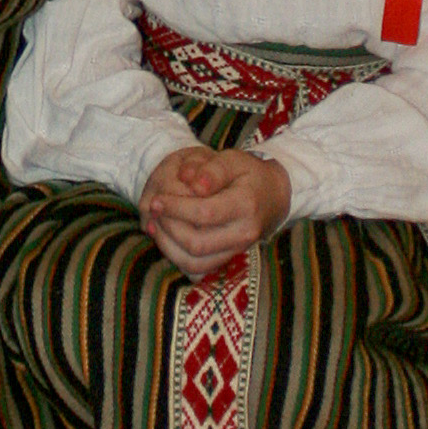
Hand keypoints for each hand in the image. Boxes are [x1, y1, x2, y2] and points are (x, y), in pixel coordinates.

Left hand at [138, 145, 291, 280]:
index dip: (176, 208)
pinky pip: (198, 269)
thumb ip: (212, 168)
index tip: (157, 199)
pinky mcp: (229, 259)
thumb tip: (191, 182)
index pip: (204, 214)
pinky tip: (166, 237)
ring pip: (195, 262)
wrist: (274, 196)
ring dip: (168, 246)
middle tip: (154, 210)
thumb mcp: (233, 160)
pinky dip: (177, 257)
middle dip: (168, 228)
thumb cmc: (249, 174)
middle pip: (197, 243)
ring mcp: (238, 250)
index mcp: (246, 205)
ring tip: (155, 224)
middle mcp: (244, 233)